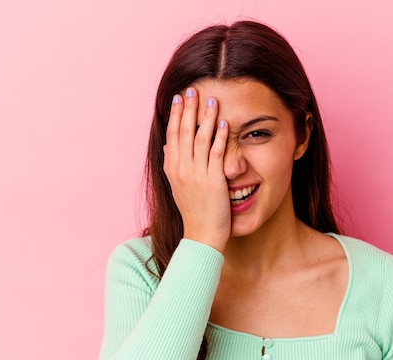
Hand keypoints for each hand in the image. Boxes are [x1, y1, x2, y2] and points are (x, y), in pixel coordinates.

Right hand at [163, 87, 230, 252]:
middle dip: (188, 109)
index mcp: (172, 168)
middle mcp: (182, 169)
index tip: (179, 98)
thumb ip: (173, 166)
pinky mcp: (213, 181)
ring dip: (205, 117)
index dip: (175, 115)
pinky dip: (219, 136)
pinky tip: (224, 122)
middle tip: (192, 89)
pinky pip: (216, 153)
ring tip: (211, 99)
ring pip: (200, 138)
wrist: (201, 235)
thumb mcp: (178, 187)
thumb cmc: (193, 212)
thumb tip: (168, 147)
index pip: (172, 135)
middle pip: (184, 132)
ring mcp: (197, 174)